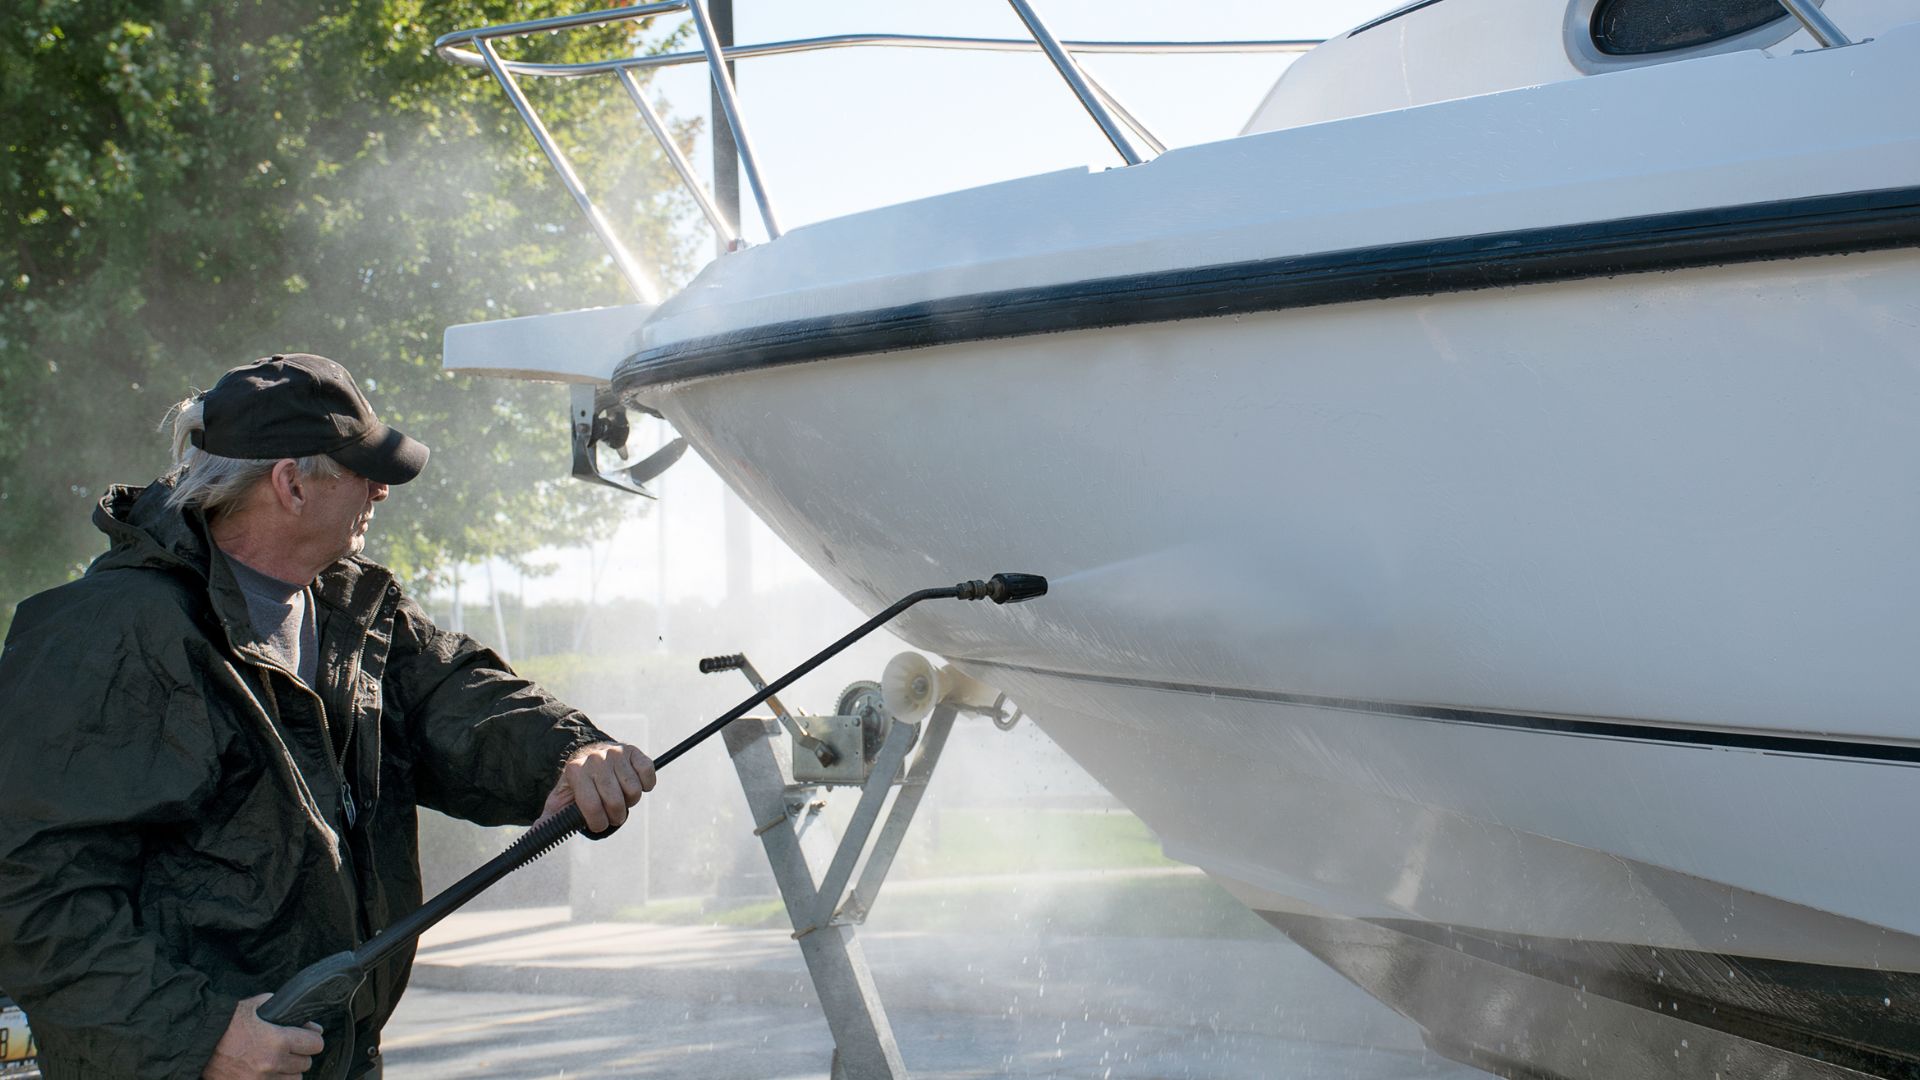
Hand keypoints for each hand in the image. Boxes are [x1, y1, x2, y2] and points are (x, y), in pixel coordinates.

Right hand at [202, 994, 324, 1078]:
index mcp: (278, 1040)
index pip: (316, 1044)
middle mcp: (273, 1063)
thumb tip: (294, 1011)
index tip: (307, 1034)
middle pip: (305, 1064)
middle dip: (300, 1053)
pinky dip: (275, 1079)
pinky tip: (267, 1071)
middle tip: (290, 1047)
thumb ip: (277, 1006)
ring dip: (289, 1071)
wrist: (198, 1044)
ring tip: (278, 1061)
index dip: (312, 1037)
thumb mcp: (254, 1006)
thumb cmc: (225, 1024)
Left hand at [542, 741, 655, 833]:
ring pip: (634, 790)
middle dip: (616, 816)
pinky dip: (646, 785)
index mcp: (574, 771)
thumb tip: (534, 836)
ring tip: (622, 797)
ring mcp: (615, 753)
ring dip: (631, 801)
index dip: (597, 822)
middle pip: (615, 801)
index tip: (598, 824)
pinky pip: (647, 773)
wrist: (589, 758)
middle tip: (613, 814)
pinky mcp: (633, 751)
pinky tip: (635, 784)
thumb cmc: (577, 787)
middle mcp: (594, 759)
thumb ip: (549, 820)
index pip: (591, 806)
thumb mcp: (560, 802)